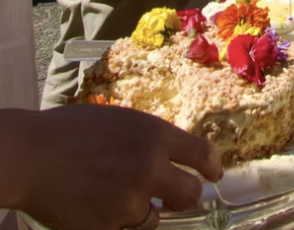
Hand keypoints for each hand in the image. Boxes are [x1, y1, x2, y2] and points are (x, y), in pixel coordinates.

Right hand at [9, 105, 221, 229]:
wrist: (31, 156)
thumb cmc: (70, 131)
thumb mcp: (121, 121)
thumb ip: (149, 140)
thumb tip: (172, 155)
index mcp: (153, 135)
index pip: (201, 154)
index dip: (211, 166)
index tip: (214, 174)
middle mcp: (149, 169)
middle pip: (190, 194)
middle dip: (185, 197)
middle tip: (175, 197)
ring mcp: (129, 202)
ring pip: (153, 219)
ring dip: (142, 212)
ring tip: (114, 196)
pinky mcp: (108, 228)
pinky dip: (115, 224)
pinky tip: (97, 207)